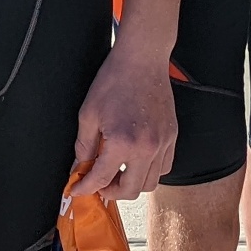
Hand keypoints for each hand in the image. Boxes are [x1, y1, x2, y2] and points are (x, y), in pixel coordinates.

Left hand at [69, 47, 176, 202]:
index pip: (101, 179)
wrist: (142, 58)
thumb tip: (80, 168)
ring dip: (131, 184)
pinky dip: (150, 172)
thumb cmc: (114, 80)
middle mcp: (146, 147)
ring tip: (118, 173)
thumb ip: (84, 146)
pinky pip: (165, 168)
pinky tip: (137, 161)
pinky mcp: (172, 136)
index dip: (86, 187)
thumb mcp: (89, 113)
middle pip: (129, 190)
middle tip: (99, 183)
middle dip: (110, 192)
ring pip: (150, 183)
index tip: (78, 189)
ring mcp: (162, 143)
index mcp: (122, 142)